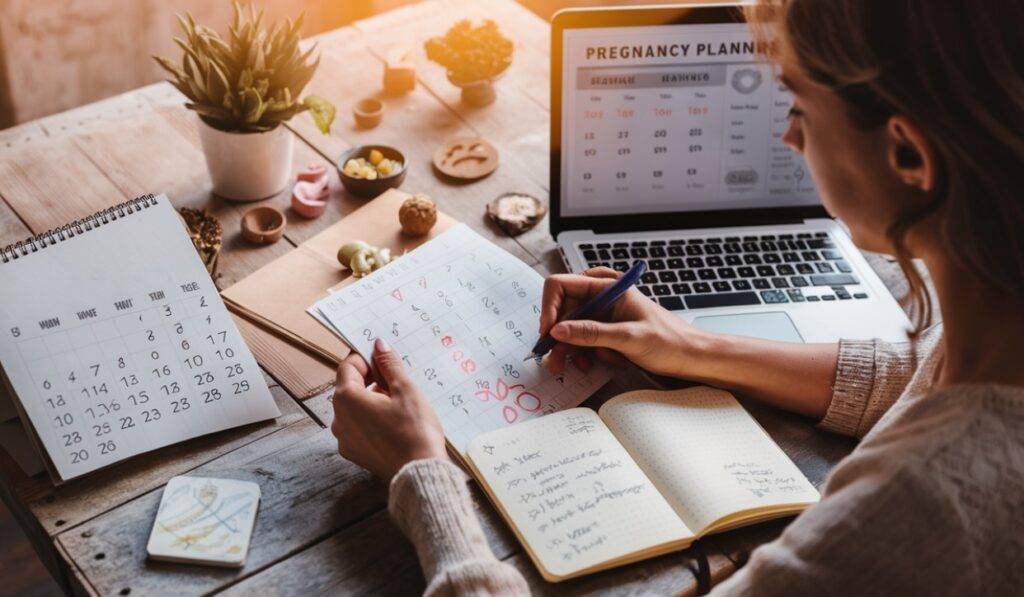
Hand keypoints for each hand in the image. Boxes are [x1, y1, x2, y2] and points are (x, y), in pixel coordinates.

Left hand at [331, 337, 447, 480]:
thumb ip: (389, 364)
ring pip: (354, 409)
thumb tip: (379, 345)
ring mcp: (345, 439)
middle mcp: (339, 419)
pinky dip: (371, 421)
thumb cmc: (414, 431)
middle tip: (397, 383)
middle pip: (349, 388)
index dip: (366, 359)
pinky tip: (394, 424)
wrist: (419, 472)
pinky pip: (358, 428)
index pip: (348, 366)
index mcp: (347, 399)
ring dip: (372, 401)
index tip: (384, 359)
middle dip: (371, 381)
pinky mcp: (354, 453)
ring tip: (399, 406)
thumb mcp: (405, 390)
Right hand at [540, 267, 710, 377]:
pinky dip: (582, 353)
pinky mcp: (605, 330)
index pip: (562, 285)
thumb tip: (558, 329)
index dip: (549, 308)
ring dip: (570, 348)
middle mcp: (602, 297)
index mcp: (608, 287)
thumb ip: (591, 333)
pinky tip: (592, 363)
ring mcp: (603, 314)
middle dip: (558, 335)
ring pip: (569, 327)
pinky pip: (581, 339)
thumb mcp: (628, 338)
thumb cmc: (669, 341)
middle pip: (563, 309)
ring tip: (577, 366)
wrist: (690, 356)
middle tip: (554, 359)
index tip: (548, 332)